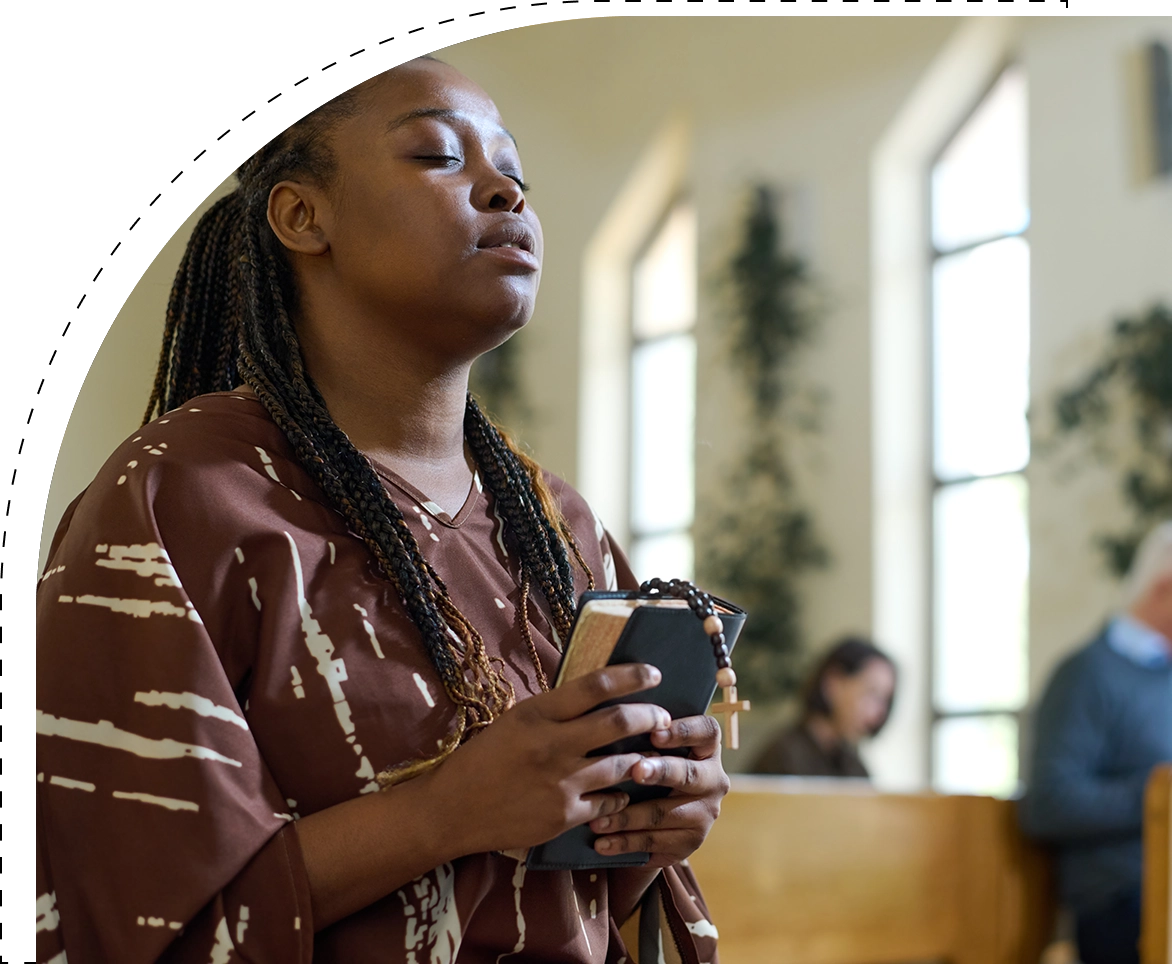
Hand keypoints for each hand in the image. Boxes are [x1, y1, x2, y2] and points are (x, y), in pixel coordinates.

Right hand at [426, 663, 671, 856]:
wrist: (453, 810)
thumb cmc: (484, 759)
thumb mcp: (515, 721)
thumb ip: (554, 711)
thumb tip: (598, 695)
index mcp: (538, 713)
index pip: (595, 686)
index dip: (631, 676)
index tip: (654, 673)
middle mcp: (552, 744)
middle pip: (619, 723)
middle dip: (650, 716)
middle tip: (663, 717)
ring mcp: (561, 782)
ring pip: (622, 765)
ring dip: (641, 758)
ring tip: (651, 754)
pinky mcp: (564, 816)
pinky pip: (609, 802)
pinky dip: (620, 795)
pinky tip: (621, 791)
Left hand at [586, 714, 729, 867]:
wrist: (653, 821)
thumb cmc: (645, 767)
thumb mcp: (649, 748)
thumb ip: (641, 734)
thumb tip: (611, 717)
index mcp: (706, 749)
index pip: (707, 731)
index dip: (684, 730)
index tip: (655, 732)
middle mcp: (713, 780)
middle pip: (689, 774)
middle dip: (660, 772)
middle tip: (635, 771)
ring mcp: (704, 815)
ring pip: (664, 813)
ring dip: (628, 816)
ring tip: (597, 818)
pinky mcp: (689, 843)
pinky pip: (654, 842)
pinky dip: (624, 842)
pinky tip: (601, 843)